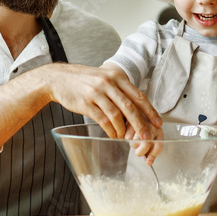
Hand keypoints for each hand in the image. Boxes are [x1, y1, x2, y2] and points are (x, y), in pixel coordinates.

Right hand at [41, 63, 161, 139]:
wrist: (58, 78)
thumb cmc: (84, 80)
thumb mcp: (104, 77)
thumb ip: (120, 89)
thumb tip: (137, 106)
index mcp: (116, 77)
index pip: (138, 95)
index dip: (150, 110)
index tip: (158, 122)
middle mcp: (108, 83)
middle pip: (129, 106)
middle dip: (140, 124)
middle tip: (146, 136)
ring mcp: (97, 93)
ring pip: (116, 115)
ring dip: (123, 129)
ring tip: (126, 138)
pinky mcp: (86, 103)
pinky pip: (102, 120)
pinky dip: (110, 130)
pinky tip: (113, 135)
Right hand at [126, 125, 163, 164]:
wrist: (138, 114)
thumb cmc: (146, 129)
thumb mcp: (152, 138)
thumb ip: (152, 151)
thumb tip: (149, 162)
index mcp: (159, 132)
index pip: (158, 146)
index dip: (153, 156)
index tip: (148, 162)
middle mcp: (152, 127)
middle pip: (146, 145)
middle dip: (140, 152)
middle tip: (139, 150)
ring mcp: (141, 124)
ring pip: (134, 143)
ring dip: (134, 144)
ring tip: (135, 138)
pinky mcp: (130, 122)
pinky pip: (127, 137)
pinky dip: (127, 138)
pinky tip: (130, 133)